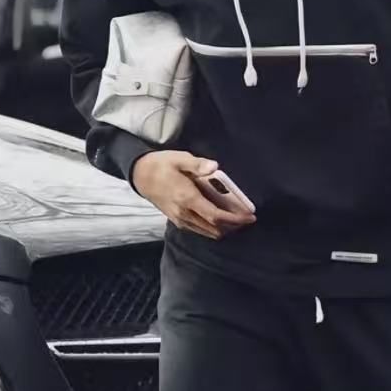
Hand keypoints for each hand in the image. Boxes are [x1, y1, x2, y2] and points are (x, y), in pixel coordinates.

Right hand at [131, 151, 255, 240]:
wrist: (140, 175)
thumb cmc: (161, 165)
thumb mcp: (179, 158)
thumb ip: (198, 164)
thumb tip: (214, 166)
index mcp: (187, 198)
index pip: (215, 216)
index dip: (235, 219)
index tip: (249, 217)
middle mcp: (184, 213)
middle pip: (214, 228)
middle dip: (233, 226)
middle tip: (247, 218)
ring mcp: (180, 220)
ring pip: (207, 232)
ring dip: (224, 228)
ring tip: (236, 219)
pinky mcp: (177, 221)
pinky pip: (199, 230)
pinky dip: (212, 228)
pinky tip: (219, 218)